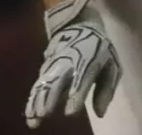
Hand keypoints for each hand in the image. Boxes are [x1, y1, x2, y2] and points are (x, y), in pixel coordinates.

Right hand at [25, 0, 121, 128]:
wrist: (79, 24)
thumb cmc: (98, 49)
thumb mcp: (112, 65)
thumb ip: (107, 89)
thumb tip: (100, 113)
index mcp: (89, 64)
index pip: (81, 81)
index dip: (76, 95)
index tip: (70, 112)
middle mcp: (69, 65)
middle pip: (58, 82)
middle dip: (50, 98)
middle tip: (44, 114)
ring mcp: (55, 65)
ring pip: (45, 84)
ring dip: (38, 101)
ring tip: (33, 118)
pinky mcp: (45, 67)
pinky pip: (38, 84)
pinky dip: (33, 98)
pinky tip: (29, 112)